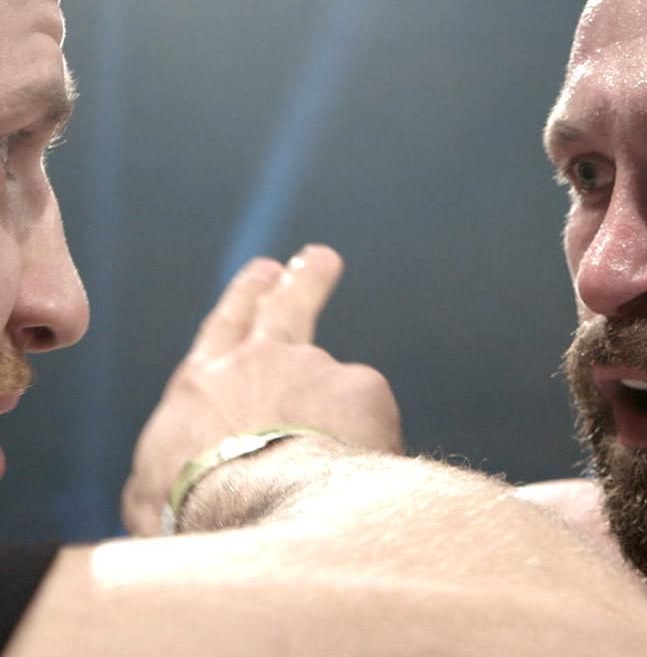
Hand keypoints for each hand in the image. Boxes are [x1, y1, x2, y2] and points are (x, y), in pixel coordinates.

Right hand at [121, 245, 401, 535]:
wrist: (259, 508)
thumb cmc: (193, 512)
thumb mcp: (148, 497)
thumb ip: (163, 474)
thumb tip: (163, 485)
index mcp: (203, 384)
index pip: (223, 328)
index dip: (245, 299)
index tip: (265, 272)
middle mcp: (260, 362)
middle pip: (285, 307)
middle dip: (302, 281)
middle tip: (320, 259)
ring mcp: (315, 368)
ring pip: (338, 374)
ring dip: (345, 399)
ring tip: (348, 439)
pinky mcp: (363, 388)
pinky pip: (373, 421)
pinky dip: (370, 447)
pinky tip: (359, 485)